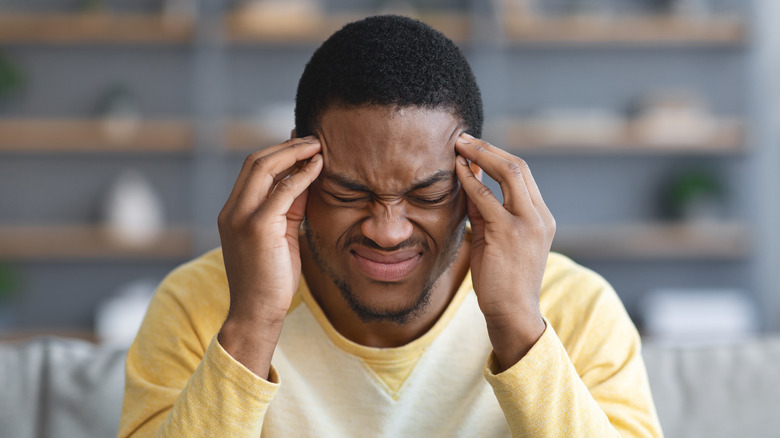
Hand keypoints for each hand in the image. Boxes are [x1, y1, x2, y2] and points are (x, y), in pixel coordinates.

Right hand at [217, 136, 321, 376]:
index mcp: (233, 212)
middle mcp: (232, 211)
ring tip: (318, 147)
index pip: (252, 170)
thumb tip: (306, 178)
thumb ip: (290, 207)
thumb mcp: (282, 235)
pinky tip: (318, 167)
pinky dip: (301, 174)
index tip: (302, 144)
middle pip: (255, 161)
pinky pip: (282, 190)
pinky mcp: (258, 227)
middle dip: (286, 146)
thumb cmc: (271, 279)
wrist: (257, 313)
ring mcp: (241, 218)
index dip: (278, 152)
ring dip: (294, 153)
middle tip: (313, 139)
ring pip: (264, 168)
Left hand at [454, 133, 554, 370]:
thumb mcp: (496, 239)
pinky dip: (471, 181)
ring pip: (509, 174)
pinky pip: (487, 198)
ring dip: (480, 156)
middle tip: (463, 138)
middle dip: (488, 148)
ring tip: (458, 146)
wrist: (513, 313)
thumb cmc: (502, 279)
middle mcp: (540, 216)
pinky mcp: (509, 233)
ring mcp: (528, 224)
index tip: (475, 147)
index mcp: (541, 217)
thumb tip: (467, 182)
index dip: (497, 156)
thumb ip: (485, 212)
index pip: (523, 174)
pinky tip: (456, 171)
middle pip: (519, 167)